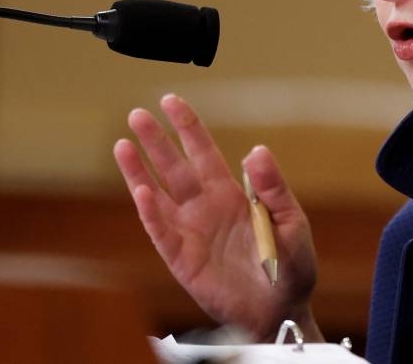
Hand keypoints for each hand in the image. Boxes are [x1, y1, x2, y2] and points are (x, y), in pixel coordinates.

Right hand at [113, 94, 320, 340]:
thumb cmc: (290, 267)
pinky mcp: (182, 259)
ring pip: (159, 194)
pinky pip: (162, 231)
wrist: (279, 310)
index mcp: (232, 193)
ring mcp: (191, 232)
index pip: (204, 152)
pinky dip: (151, 212)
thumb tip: (257, 150)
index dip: (188, 127)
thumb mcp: (290, 221)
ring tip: (123, 144)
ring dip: (140, 171)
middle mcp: (206, 207)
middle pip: (175, 167)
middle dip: (157, 141)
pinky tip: (141, 190)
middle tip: (138, 114)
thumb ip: (273, 188)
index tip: (171, 101)